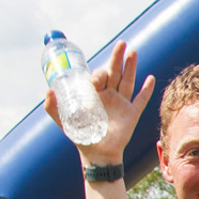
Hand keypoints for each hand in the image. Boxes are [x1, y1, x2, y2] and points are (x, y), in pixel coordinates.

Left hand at [43, 41, 153, 164]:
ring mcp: (122, 104)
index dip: (99, 73)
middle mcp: (109, 96)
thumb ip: (53, 107)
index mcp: (95, 94)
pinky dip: (146, 90)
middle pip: (116, 72)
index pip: (99, 76)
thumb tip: (47, 90)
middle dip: (118, 58)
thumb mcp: (64, 120)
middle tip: (122, 43)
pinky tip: (151, 78)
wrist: (97, 155)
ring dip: (131, 67)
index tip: (96, 78)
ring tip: (133, 52)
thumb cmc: (81, 137)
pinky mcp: (132, 114)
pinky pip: (141, 100)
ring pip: (128, 81)